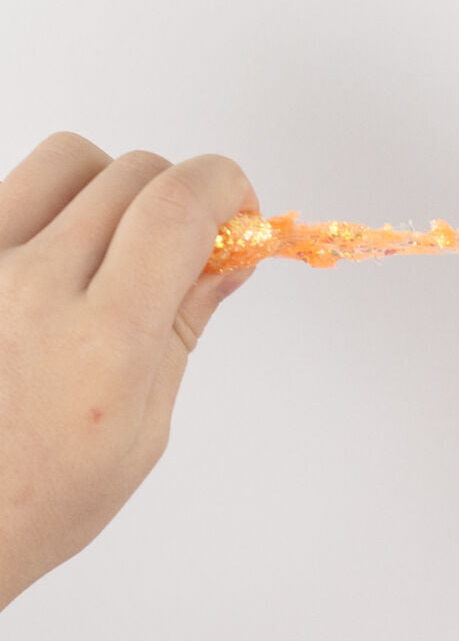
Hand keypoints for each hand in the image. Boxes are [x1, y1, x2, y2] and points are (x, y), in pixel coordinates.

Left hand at [0, 132, 257, 608]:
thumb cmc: (37, 498)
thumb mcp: (143, 424)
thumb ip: (187, 324)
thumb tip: (235, 255)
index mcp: (104, 341)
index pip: (178, 207)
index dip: (226, 185)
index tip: (239, 210)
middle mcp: (31, 288)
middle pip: (136, 173)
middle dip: (183, 195)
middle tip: (185, 243)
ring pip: (70, 158)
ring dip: (115, 185)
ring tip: (115, 241)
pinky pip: (13, 185)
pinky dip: (56, 203)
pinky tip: (57, 257)